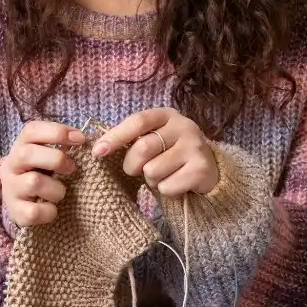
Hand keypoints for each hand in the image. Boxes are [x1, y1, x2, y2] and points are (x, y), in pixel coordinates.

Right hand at [0, 120, 84, 228]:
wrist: (22, 206)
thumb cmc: (41, 175)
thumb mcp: (46, 157)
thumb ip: (61, 146)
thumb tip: (82, 139)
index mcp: (20, 147)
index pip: (31, 130)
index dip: (57, 132)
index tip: (81, 139)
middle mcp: (11, 166)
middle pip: (27, 154)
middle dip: (56, 159)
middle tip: (71, 168)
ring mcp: (10, 189)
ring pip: (34, 182)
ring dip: (56, 189)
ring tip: (59, 193)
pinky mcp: (15, 212)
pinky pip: (35, 211)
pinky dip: (50, 211)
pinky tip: (51, 208)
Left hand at [93, 108, 219, 196]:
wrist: (207, 170)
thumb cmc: (170, 154)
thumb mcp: (153, 139)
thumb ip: (131, 139)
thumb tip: (99, 148)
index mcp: (167, 115)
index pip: (138, 121)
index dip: (116, 136)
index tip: (98, 152)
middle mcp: (184, 126)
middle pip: (142, 149)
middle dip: (132, 165)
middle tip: (137, 170)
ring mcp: (194, 147)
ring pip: (153, 171)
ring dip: (151, 180)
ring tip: (163, 175)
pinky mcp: (201, 169)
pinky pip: (166, 187)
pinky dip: (166, 191)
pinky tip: (176, 183)